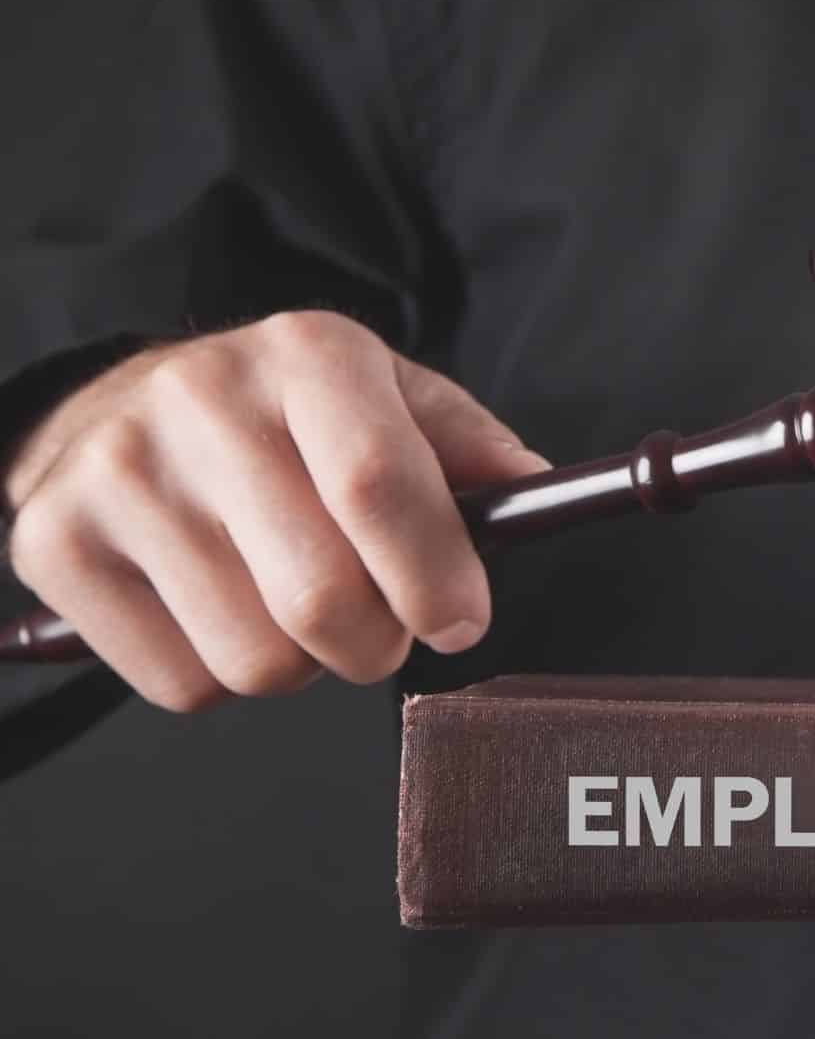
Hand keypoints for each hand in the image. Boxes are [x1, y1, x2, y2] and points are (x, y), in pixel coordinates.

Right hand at [2, 311, 548, 709]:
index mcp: (309, 354)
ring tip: (284, 603)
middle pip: (320, 598)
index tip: (460, 622)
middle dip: (374, 642)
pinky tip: (214, 609)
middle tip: (377, 625)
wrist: (123, 407)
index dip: (434, 576)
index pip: (379, 485)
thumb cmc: (291, 420)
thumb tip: (537, 493)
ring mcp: (117, 472)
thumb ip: (471, 450)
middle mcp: (201, 400)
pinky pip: (181, 684)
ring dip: (297, 664)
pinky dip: (217, 676)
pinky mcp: (53, 544)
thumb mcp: (393, 401)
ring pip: (255, 660)